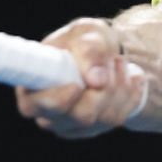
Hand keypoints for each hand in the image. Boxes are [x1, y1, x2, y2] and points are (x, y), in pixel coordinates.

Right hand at [14, 17, 149, 138]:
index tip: (77, 85)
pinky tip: (129, 77)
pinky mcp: (94, 128)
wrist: (105, 52)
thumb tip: (96, 80)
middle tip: (112, 62)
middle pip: (80, 117)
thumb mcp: (86, 33)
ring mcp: (72, 125)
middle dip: (104, 89)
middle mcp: (48, 113)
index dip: (58, 99)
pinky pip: (118, 118)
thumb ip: (88, 50)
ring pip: (104, 118)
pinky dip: (130, 94)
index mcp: (32, 87)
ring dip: (120, 87)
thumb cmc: (85, 41)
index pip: (32, 107)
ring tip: (120, 62)